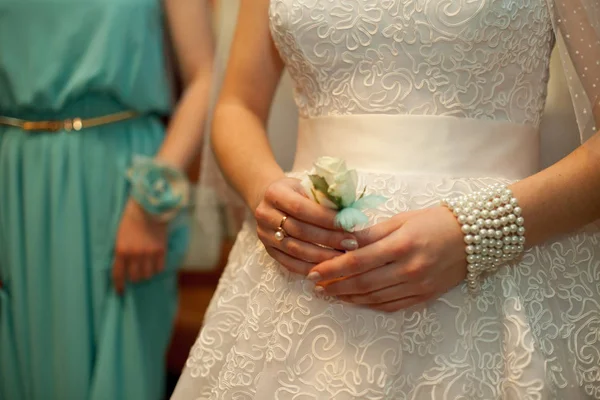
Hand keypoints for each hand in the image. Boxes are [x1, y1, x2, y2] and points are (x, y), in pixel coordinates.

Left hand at [112, 199, 167, 293]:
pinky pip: (160, 267)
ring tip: (146, 269)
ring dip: (146, 274)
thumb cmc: (130, 219)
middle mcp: (135, 254)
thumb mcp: (119, 236)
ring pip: (148, 274)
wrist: (148, 207)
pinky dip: (157, 268)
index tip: (120, 291)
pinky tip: (155, 264)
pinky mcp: (161, 250)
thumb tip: (123, 267)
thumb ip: (121, 252)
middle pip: (135, 277)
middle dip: (135, 278)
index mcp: (121, 250)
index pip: (118, 274)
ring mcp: (149, 253)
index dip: (119, 285)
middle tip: (136, 275)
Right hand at [254, 177, 358, 275]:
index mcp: (275, 193)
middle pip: (300, 230)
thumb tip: (351, 215)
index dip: (326, 219)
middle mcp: (265, 214)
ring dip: (322, 256)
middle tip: (351, 244)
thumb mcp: (307, 187)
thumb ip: (324, 199)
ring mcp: (264, 234)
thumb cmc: (296, 192)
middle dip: (328, 239)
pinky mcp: (268, 250)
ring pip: (295, 249)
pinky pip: (289, 263)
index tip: (348, 225)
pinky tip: (327, 268)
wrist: (270, 201)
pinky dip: (309, 267)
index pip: (302, 208)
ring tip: (343, 257)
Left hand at [307, 207, 466, 311]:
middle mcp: (409, 269)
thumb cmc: (435, 221)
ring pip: (374, 298)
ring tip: (329, 292)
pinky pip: (391, 306)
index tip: (313, 271)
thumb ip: (371, 233)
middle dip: (335, 286)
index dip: (332, 269)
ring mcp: (418, 286)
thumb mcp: (401, 219)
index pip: (357, 261)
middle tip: (315, 285)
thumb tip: (341, 241)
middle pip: (362, 283)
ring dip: (348, 297)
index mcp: (401, 245)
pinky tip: (354, 300)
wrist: (476, 236)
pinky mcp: (424, 297)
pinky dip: (369, 305)